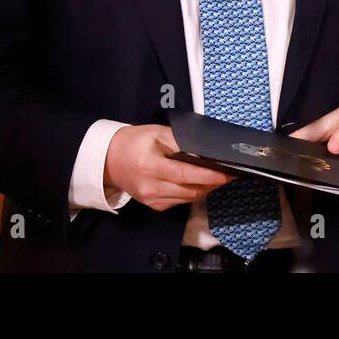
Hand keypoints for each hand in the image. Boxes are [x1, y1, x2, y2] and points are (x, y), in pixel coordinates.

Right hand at [103, 124, 234, 210]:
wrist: (109, 159)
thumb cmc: (134, 142)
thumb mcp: (158, 133)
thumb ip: (181, 141)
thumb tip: (205, 151)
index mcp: (151, 167)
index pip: (186, 175)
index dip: (209, 176)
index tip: (227, 173)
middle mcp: (151, 188)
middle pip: (190, 190)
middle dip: (213, 183)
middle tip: (229, 173)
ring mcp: (151, 199)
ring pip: (187, 198)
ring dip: (205, 189)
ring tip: (217, 177)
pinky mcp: (153, 206)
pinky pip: (179, 202)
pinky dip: (192, 193)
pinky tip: (198, 183)